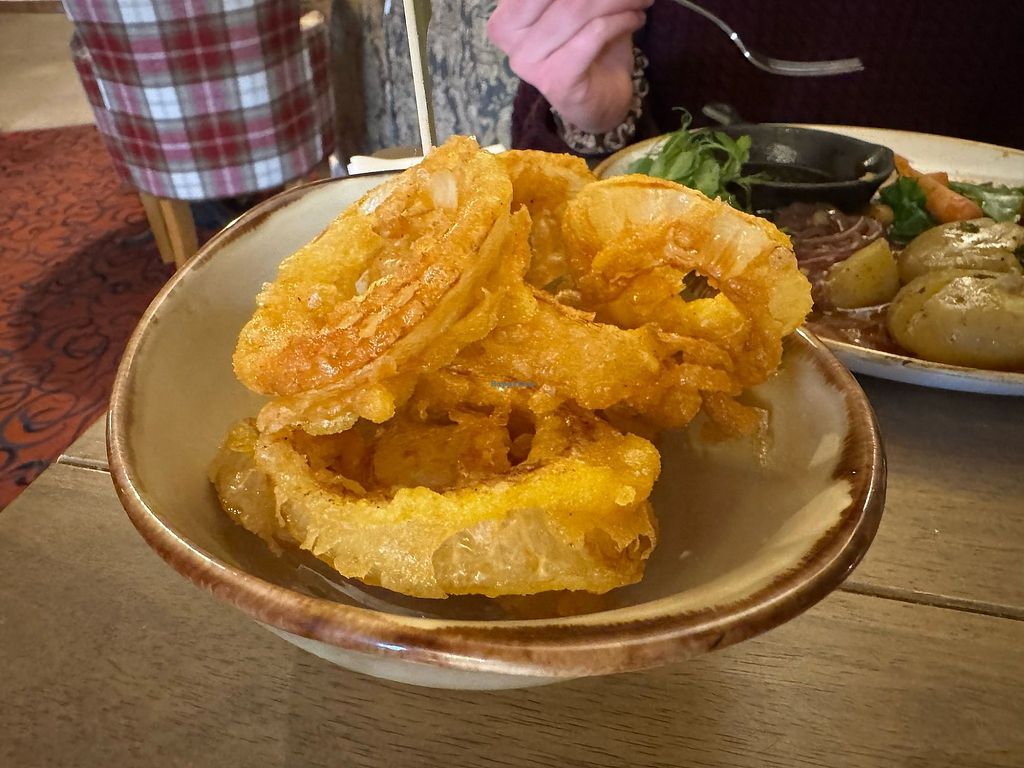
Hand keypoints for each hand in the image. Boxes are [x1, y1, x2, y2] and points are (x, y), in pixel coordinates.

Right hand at [487, 0, 651, 133]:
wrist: (599, 101)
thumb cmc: (589, 47)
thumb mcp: (580, 6)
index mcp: (507, 14)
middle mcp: (507, 35)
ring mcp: (528, 61)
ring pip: (578, 7)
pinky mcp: (555, 80)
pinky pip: (594, 33)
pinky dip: (621, 20)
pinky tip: (636, 18)